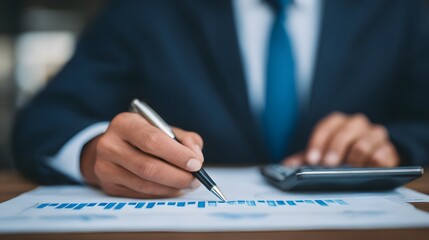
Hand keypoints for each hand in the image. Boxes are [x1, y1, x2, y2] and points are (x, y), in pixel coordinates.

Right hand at [80, 112, 203, 197]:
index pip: (152, 140)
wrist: (112, 147)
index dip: (177, 154)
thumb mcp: (163, 128)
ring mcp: (105, 168)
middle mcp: (109, 145)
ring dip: (171, 187)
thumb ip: (184, 139)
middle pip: (147, 166)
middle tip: (196, 179)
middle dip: (177, 176)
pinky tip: (173, 189)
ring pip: (144, 184)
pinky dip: (161, 194)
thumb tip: (196, 158)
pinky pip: (140, 194)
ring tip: (188, 185)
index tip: (196, 164)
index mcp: (124, 123)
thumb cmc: (144, 135)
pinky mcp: (109, 186)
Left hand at [283, 112, 398, 167]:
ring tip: (348, 171)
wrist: (372, 156)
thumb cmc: (343, 154)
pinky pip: (382, 153)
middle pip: (346, 131)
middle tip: (328, 165)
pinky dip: (373, 162)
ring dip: (354, 158)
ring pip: (365, 142)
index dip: (318, 142)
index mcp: (338, 122)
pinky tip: (367, 170)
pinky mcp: (388, 149)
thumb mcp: (323, 155)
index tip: (312, 159)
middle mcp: (357, 124)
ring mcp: (374, 135)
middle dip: (336, 149)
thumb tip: (286, 165)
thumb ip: (304, 159)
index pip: (327, 126)